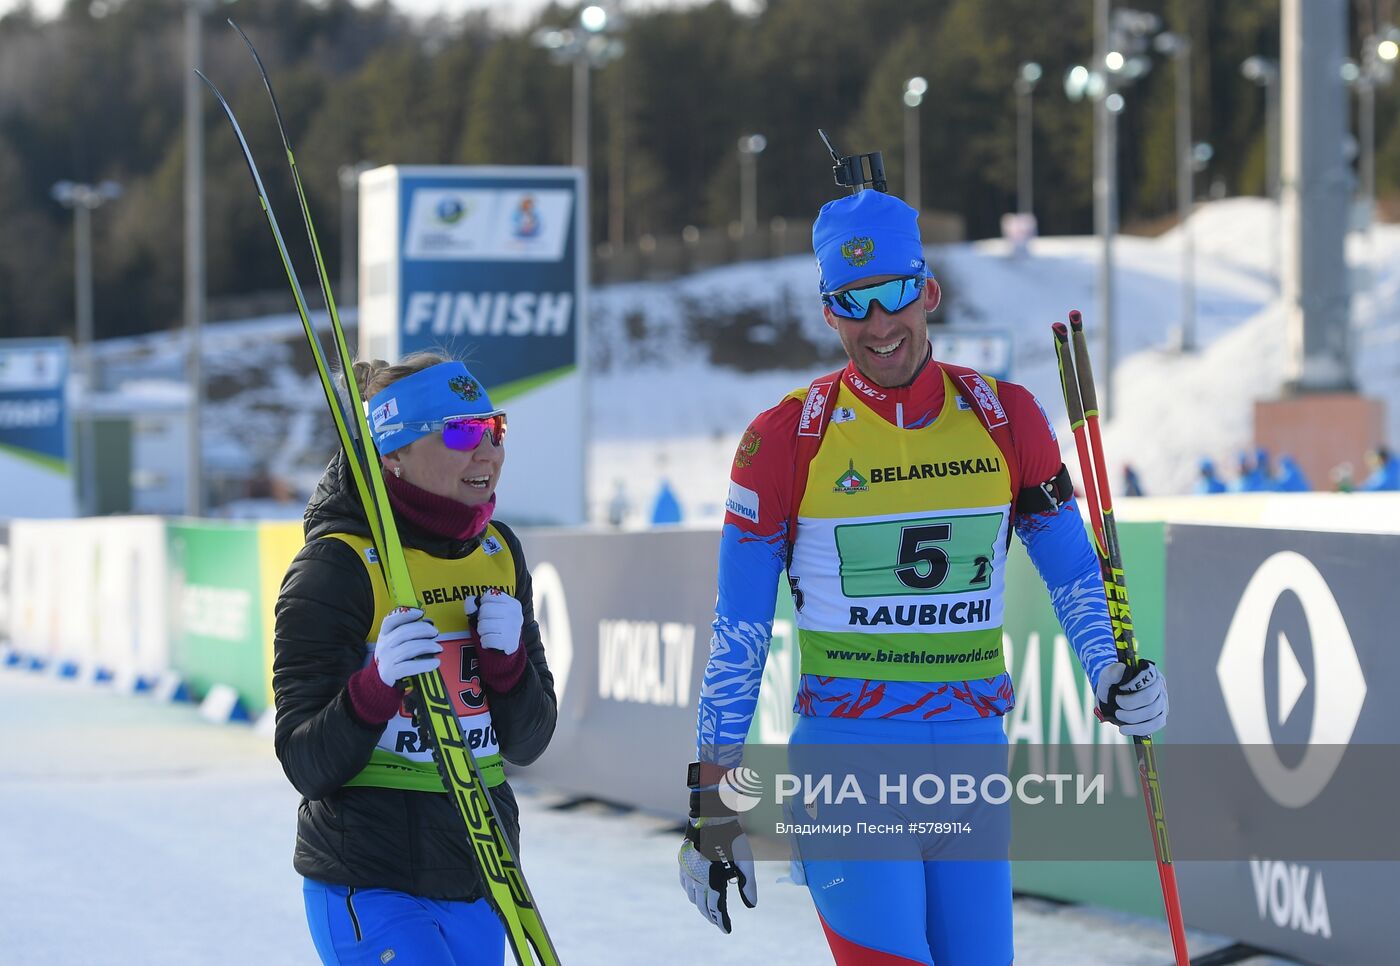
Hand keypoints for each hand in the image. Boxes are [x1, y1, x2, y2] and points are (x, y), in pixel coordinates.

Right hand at [372, 607, 441, 686]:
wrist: (381, 681)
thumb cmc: (393, 659)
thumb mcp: (394, 643)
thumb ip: (408, 633)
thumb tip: (429, 624)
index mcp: (384, 635)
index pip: (391, 620)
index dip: (405, 615)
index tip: (421, 613)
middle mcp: (384, 645)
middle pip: (403, 632)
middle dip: (422, 630)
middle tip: (435, 632)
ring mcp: (386, 659)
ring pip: (408, 648)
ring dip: (427, 646)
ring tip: (438, 648)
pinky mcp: (391, 672)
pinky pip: (410, 666)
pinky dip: (425, 664)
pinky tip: (435, 663)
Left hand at [465, 589, 521, 655]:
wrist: (508, 647)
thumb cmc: (498, 625)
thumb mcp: (492, 611)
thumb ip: (478, 603)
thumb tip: (470, 601)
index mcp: (513, 603)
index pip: (489, 595)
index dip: (483, 603)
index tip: (488, 611)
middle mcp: (515, 614)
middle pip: (485, 610)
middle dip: (481, 618)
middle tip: (486, 623)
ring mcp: (513, 629)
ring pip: (483, 625)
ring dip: (481, 631)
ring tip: (488, 632)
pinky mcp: (508, 643)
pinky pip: (486, 640)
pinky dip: (484, 642)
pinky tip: (489, 641)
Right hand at [678, 817, 756, 932]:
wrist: (711, 816)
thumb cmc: (731, 838)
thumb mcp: (745, 861)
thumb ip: (748, 884)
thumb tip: (752, 905)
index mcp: (711, 880)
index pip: (715, 908)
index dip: (721, 921)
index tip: (727, 930)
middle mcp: (696, 878)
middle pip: (702, 906)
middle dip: (711, 916)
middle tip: (719, 922)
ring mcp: (687, 871)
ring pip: (691, 897)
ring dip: (700, 905)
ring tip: (710, 909)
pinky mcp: (683, 862)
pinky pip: (685, 884)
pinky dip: (691, 892)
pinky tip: (697, 891)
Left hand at [1095, 659, 1167, 736]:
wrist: (1113, 695)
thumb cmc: (1113, 683)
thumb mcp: (1108, 675)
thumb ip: (1112, 672)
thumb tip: (1121, 669)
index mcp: (1149, 672)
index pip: (1147, 679)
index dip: (1132, 687)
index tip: (1118, 693)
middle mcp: (1159, 686)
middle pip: (1150, 698)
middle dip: (1130, 705)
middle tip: (1117, 707)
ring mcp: (1162, 701)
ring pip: (1153, 713)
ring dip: (1133, 718)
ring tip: (1119, 717)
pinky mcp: (1160, 715)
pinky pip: (1155, 724)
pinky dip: (1140, 729)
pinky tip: (1126, 729)